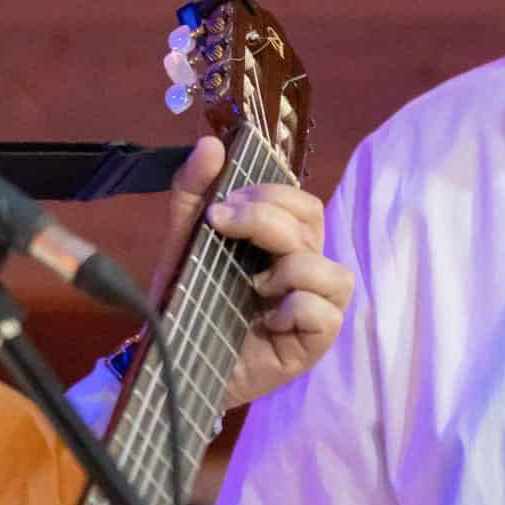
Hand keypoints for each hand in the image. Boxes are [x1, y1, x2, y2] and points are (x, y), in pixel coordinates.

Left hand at [146, 135, 351, 409]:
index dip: (268, 194)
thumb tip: (211, 143)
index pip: (301, 203)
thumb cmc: (188, 304)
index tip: (220, 208)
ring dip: (288, 268)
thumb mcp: (184, 242)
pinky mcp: (313, 344)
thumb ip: (194, 193)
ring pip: (333, 272)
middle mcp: (304, 270)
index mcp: (281, 244)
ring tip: (252, 286)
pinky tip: (266, 319)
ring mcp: (314, 308)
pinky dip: (296, 308)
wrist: (171, 361)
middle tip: (224, 226)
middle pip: (314, 225)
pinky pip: (324, 314)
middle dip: (268, 219)